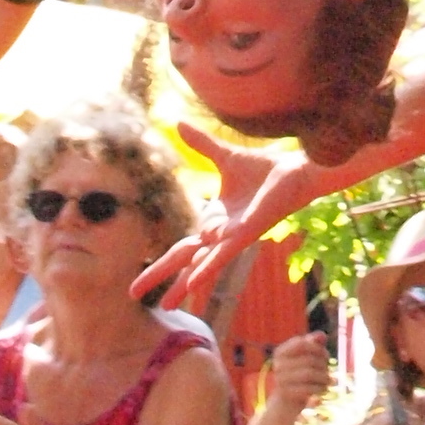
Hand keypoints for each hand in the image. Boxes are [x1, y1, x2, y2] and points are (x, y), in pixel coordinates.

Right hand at [133, 129, 323, 317]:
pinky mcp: (247, 234)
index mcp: (212, 221)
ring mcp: (232, 237)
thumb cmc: (264, 169)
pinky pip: (224, 254)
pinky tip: (194, 282)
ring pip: (201, 264)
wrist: (293, 170)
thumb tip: (177, 122)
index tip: (140, 281)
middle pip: (184, 260)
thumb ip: (201, 144)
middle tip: (131, 295)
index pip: (181, 249)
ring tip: (166, 303)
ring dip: (183, 284)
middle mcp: (220, 235)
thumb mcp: (224, 156)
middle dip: (159, 277)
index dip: (161, 264)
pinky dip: (208, 267)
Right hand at [265, 333, 333, 420]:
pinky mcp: (286, 394)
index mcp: (280, 352)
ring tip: (329, 380)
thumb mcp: (308, 357)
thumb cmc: (301, 374)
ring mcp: (280, 380)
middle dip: (323, 365)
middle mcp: (277, 365)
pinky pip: (307, 389)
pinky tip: (323, 389)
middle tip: (329, 370)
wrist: (287, 402)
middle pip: (309, 360)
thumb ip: (315, 344)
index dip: (318, 348)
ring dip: (323, 377)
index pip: (303, 343)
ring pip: (309, 374)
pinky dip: (319, 389)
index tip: (325, 356)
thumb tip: (321, 335)